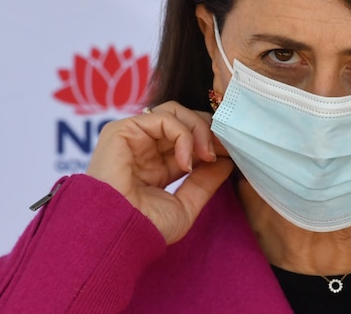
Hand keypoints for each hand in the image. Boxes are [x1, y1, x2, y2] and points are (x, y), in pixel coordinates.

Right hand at [86, 101, 233, 243]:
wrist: (120, 236)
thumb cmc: (146, 228)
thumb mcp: (185, 205)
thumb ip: (205, 182)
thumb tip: (227, 162)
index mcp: (155, 166)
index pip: (187, 139)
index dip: (210, 142)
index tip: (231, 154)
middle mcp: (143, 148)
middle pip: (183, 120)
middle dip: (208, 131)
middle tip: (224, 149)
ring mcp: (132, 138)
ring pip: (175, 113)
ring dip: (199, 129)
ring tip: (207, 154)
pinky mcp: (122, 131)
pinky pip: (163, 118)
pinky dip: (184, 134)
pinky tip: (187, 161)